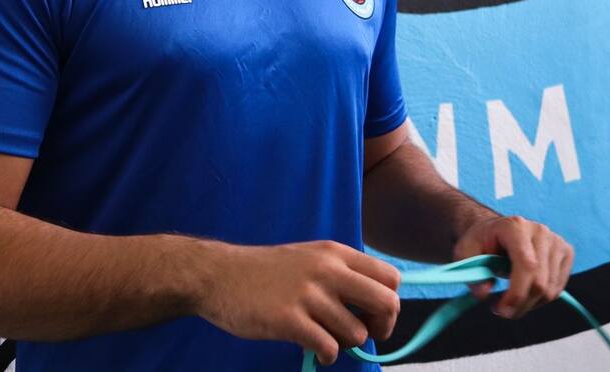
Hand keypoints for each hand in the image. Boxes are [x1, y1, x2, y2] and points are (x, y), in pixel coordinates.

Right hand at [193, 239, 400, 366]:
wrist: (219, 275)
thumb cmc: (266, 271)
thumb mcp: (310, 258)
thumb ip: (341, 274)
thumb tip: (374, 306)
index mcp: (335, 253)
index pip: (391, 278)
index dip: (389, 303)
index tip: (372, 316)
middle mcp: (328, 270)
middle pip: (387, 303)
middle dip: (382, 327)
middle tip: (362, 333)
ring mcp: (309, 295)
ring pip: (357, 333)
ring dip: (345, 344)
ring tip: (324, 337)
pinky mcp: (289, 320)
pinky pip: (330, 348)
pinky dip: (326, 355)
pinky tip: (310, 347)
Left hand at [451, 215, 573, 318]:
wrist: (496, 231)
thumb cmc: (480, 242)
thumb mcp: (464, 252)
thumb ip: (470, 273)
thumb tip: (484, 293)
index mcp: (515, 226)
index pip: (527, 265)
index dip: (517, 292)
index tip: (501, 309)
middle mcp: (540, 231)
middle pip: (540, 281)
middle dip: (520, 305)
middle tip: (501, 311)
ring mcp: (556, 241)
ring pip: (550, 289)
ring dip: (529, 304)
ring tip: (510, 300)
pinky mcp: (566, 252)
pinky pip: (558, 288)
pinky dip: (541, 299)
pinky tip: (525, 292)